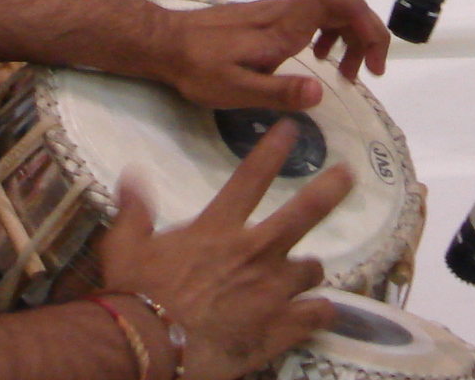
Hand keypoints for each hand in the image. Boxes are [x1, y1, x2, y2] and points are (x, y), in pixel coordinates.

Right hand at [99, 121, 350, 379]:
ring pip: (312, 270)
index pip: (250, 178)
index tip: (292, 128)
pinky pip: (317, 315)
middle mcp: (254, 252)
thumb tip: (131, 176)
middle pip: (303, 212)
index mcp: (219, 228)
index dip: (273, 150)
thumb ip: (134, 211)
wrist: (151, 345)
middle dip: (330, 189)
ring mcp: (273, 290)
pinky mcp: (281, 328)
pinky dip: (319, 313)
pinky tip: (319, 314)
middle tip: (349, 175)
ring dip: (308, 271)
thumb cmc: (136, 293)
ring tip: (305, 276)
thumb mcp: (125, 246)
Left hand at [153, 0, 388, 110]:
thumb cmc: (198, 68)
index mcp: (282, 28)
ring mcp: (275, 12)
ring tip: (345, 73)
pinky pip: (311, 15)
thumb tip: (320, 92)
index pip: (335, 1)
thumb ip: (279, 91)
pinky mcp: (267, 18)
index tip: (373, 62)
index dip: (365, 22)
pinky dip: (328, 33)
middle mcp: (283, 12)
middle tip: (368, 73)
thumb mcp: (235, 90)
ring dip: (348, 35)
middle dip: (366, 33)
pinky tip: (317, 59)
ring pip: (328, 8)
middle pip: (341, 2)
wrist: (165, 43)